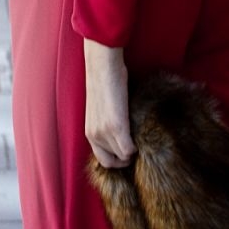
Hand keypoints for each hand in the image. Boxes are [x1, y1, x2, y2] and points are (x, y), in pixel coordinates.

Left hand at [84, 39, 135, 168]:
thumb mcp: (101, 109)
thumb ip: (107, 123)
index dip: (116, 158)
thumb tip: (121, 130)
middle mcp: (95, 136)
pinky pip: (129, 149)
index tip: (125, 151)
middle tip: (133, 149)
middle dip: (124, 160)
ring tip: (137, 139)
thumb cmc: (104, 82)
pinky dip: (136, 147)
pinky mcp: (117, 126)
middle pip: (111, 162)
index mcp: (90, 132)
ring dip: (131, 151)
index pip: (102, 159)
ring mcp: (105, 132)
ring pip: (122, 156)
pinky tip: (139, 135)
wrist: (102, 66)